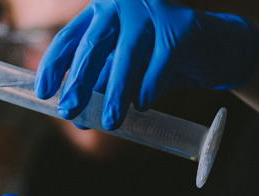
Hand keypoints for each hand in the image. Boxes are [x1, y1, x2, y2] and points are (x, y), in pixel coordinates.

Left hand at [34, 0, 258, 129]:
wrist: (215, 47)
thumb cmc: (160, 59)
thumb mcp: (124, 66)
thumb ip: (100, 81)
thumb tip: (73, 115)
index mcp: (100, 13)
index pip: (68, 39)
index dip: (53, 67)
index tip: (43, 94)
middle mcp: (122, 6)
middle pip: (93, 47)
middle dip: (79, 83)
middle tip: (69, 112)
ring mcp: (151, 11)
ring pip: (125, 56)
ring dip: (115, 94)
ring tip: (110, 122)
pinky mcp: (180, 24)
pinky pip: (159, 62)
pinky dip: (148, 87)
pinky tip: (143, 105)